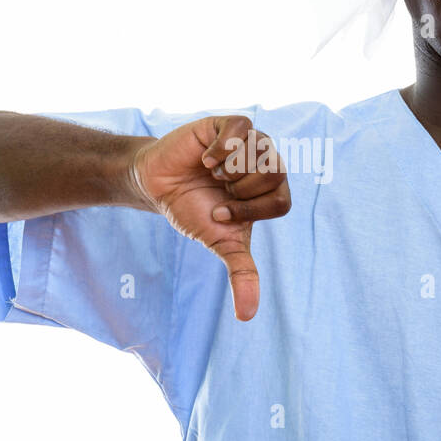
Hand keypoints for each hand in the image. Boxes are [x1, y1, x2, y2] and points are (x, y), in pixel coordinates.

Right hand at [130, 116, 291, 321]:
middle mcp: (267, 163)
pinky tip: (206, 157)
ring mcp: (250, 140)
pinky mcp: (230, 124)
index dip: (249, 211)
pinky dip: (222, 148)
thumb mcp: (220, 243)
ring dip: (229, 169)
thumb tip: (247, 316)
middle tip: (217, 189)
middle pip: (275, 174)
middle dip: (239, 189)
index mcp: (272, 191)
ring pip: (261, 150)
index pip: (281, 202)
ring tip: (211, 172)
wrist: (158, 185)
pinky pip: (242, 129)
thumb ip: (241, 274)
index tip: (221, 213)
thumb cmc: (194, 212)